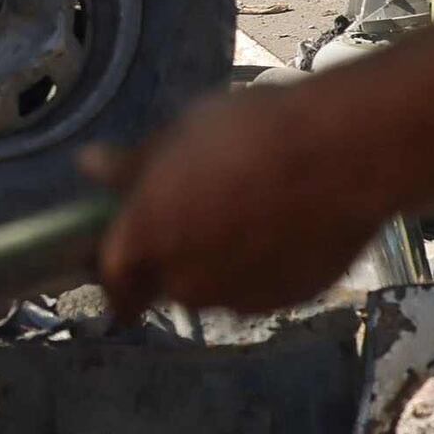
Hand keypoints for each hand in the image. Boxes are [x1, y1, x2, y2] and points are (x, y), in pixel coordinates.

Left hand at [84, 17, 433, 318]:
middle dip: (177, 260)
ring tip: (253, 213)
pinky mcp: (287, 301)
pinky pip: (261, 289)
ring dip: (223, 265)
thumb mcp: (180, 134)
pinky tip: (285, 228)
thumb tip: (90, 166)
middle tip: (203, 216)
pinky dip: (265, 268)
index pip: (113, 282)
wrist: (344, 155)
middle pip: (168, 284)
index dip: (116, 278)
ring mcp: (238, 297)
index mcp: (145, 240)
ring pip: (216, 289)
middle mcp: (185, 282)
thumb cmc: (253, 133)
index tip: (123, 270)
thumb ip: (134, 165)